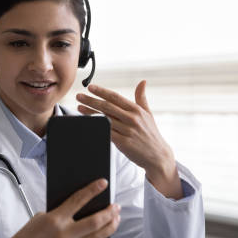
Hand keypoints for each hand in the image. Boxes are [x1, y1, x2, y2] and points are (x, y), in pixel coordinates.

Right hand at [0, 179, 120, 237]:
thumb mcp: (40, 219)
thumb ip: (59, 215)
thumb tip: (77, 210)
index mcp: (55, 219)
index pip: (78, 200)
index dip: (93, 190)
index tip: (103, 183)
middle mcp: (64, 234)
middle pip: (96, 221)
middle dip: (110, 212)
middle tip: (116, 207)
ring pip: (98, 237)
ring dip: (110, 227)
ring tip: (115, 220)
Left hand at [76, 81, 181, 198]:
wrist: (158, 156)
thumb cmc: (151, 134)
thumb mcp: (148, 114)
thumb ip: (141, 98)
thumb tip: (142, 82)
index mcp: (137, 110)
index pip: (116, 97)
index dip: (102, 91)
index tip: (90, 87)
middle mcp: (132, 119)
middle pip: (107, 107)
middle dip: (91, 100)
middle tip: (79, 96)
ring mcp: (128, 131)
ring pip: (105, 119)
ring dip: (90, 113)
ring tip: (79, 107)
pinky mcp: (124, 143)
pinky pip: (107, 133)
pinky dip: (97, 127)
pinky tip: (88, 124)